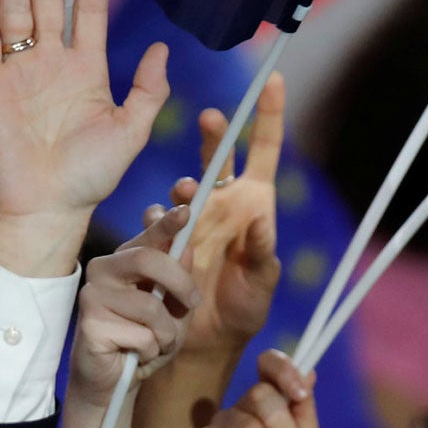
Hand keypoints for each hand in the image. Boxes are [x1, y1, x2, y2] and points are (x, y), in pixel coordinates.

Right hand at [0, 0, 169, 277]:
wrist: (46, 209)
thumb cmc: (91, 178)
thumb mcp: (130, 133)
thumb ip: (147, 91)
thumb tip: (162, 48)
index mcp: (88, 71)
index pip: (88, 11)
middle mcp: (53, 64)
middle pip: (49, 0)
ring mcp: (20, 73)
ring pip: (16, 11)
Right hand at [72, 207, 199, 406]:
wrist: (115, 383)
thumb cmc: (144, 342)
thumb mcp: (174, 311)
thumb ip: (180, 281)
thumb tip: (186, 246)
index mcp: (126, 261)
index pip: (147, 235)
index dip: (166, 222)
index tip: (185, 211)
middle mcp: (104, 270)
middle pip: (149, 259)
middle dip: (181, 284)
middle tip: (192, 303)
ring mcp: (93, 295)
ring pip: (150, 306)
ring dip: (166, 334)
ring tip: (156, 344)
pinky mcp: (89, 324)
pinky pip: (141, 335)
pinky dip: (150, 351)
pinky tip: (135, 356)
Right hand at [147, 72, 285, 360]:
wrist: (201, 347)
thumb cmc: (239, 313)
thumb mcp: (259, 286)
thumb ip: (263, 255)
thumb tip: (262, 219)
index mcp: (250, 206)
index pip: (262, 152)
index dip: (268, 116)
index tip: (272, 80)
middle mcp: (217, 206)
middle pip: (215, 159)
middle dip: (213, 136)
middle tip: (212, 121)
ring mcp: (187, 222)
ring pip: (180, 195)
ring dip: (183, 199)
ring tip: (186, 222)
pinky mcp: (159, 243)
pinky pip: (155, 227)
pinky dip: (159, 235)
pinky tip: (163, 261)